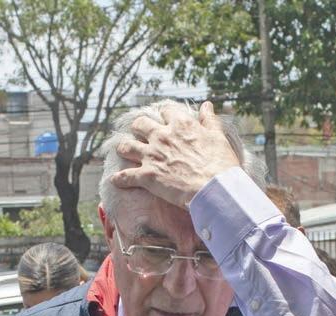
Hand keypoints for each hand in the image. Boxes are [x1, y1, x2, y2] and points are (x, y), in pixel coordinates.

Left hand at [111, 101, 239, 207]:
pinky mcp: (147, 176)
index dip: (164, 115)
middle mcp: (162, 136)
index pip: (166, 111)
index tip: (164, 119)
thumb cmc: (221, 165)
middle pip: (141, 124)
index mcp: (181, 125)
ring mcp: (152, 156)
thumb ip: (209, 120)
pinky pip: (126, 177)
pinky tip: (115, 180)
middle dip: (139, 127)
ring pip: (127, 146)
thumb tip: (207, 105)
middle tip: (139, 133)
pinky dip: (120, 179)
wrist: (214, 189)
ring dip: (124, 148)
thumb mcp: (218, 137)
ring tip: (123, 151)